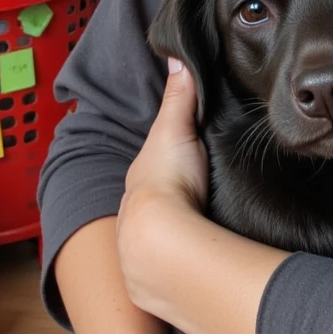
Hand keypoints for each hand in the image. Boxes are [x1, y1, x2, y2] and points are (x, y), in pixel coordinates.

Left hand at [117, 58, 209, 313]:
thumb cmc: (167, 182)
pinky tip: (193, 261)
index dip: (168, 161)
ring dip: (174, 234)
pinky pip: (168, 266)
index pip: (152, 165)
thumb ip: (180, 98)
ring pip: (160, 235)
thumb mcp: (175, 129)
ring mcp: (141, 246)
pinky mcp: (154, 278)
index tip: (187, 159)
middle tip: (197, 196)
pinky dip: (178, 261)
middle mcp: (134, 210)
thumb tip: (176, 56)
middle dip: (170, 201)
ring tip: (199, 232)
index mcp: (139, 178)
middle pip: (155, 201)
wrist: (161, 240)